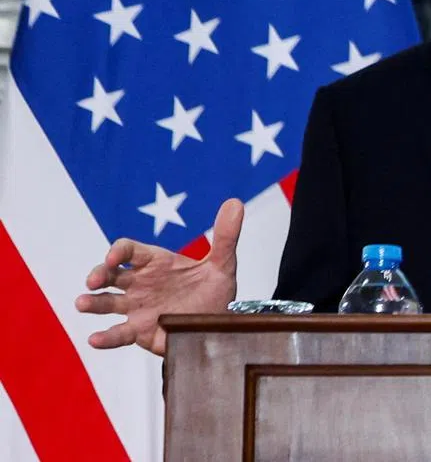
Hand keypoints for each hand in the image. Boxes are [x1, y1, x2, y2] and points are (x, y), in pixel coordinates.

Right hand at [75, 198, 243, 355]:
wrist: (218, 324)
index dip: (117, 252)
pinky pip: (118, 333)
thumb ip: (225, 236)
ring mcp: (137, 307)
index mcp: (155, 263)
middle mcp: (140, 283)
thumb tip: (235, 203)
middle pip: (110, 274)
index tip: (114, 258)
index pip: (128, 251)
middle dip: (98, 274)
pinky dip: (105, 337)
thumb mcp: (222, 264)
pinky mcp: (140, 331)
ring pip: (107, 302)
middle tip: (93, 281)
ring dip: (93, 302)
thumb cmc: (214, 290)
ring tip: (82, 303)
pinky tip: (95, 339)